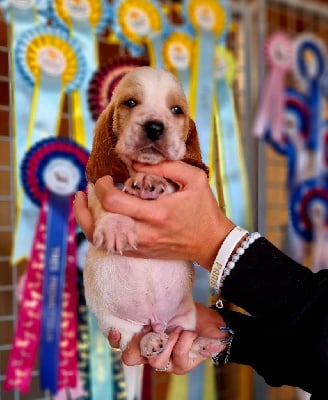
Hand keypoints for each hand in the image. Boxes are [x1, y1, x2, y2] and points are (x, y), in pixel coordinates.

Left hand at [74, 161, 234, 269]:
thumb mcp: (195, 179)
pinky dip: (98, 234)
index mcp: (157, 213)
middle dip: (87, 202)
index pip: (114, 201)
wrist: (211, 243)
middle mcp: (145, 233)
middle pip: (100, 224)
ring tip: (81, 204)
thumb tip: (136, 162)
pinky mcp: (142, 253)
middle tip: (89, 188)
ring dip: (86, 220)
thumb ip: (167, 167)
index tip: (105, 178)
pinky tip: (96, 221)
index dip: (101, 187)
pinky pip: (111, 248)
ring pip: (100, 239)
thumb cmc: (205, 210)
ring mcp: (142, 246)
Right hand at [108, 303, 227, 373]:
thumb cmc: (185, 310)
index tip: (116, 328)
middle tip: (150, 329)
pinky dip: (183, 343)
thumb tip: (134, 292)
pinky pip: (178, 359)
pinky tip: (189, 333)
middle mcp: (150, 351)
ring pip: (155, 362)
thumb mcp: (166, 303)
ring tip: (178, 329)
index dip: (114, 338)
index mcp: (142, 336)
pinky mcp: (181, 365)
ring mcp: (165, 361)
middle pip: (130, 358)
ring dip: (167, 343)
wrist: (210, 320)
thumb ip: (150, 303)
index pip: (119, 342)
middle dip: (138, 344)